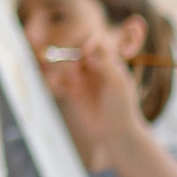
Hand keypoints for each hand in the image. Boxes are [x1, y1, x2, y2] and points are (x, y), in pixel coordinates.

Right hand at [40, 37, 144, 172]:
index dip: (89, 44)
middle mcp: (94, 69)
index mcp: (110, 63)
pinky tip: (54, 84)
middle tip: (74, 67)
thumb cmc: (122, 106)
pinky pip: (59, 82)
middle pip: (77, 53)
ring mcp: (82, 80)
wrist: (115, 131)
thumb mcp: (118, 82)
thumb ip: (104, 64)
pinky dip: (54, 81)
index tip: (85, 52)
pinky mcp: (72, 92)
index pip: (96, 45)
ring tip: (61, 74)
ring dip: (61, 67)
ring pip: (66, 66)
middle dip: (71, 55)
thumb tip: (87, 50)